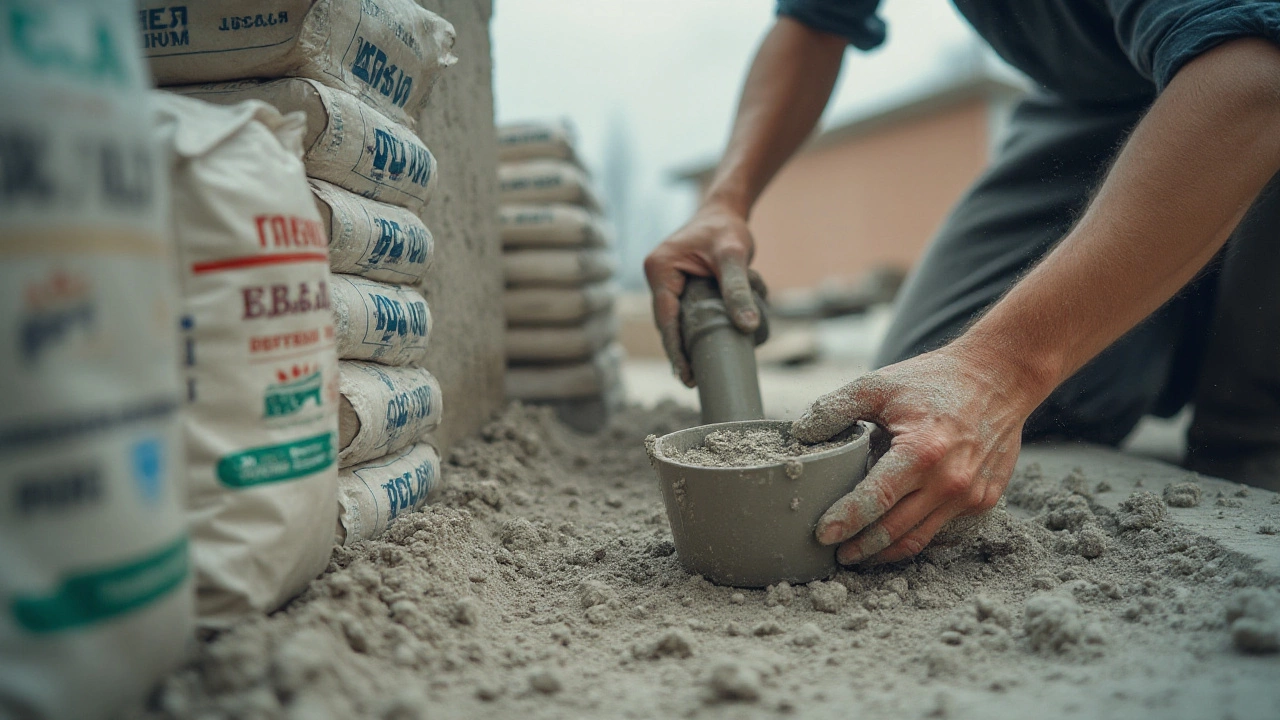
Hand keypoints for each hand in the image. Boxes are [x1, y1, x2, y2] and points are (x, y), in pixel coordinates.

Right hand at [644, 202, 761, 386]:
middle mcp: (659, 277)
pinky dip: (697, 328)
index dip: (675, 348)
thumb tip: (749, 327)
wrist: (726, 210)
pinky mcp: (679, 286)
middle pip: (667, 323)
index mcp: (660, 268)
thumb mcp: (734, 257)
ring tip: (698, 372)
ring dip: (690, 341)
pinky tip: (705, 349)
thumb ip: (739, 289)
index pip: (665, 317)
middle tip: (693, 381)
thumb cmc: (726, 228)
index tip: (685, 374)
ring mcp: (667, 282)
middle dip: (680, 351)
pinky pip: (686, 314)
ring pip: (677, 321)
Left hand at [791, 346, 1039, 563]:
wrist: (999, 378)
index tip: (821, 535)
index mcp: (922, 451)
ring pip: (917, 539)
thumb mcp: (879, 384)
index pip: (876, 498)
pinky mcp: (983, 501)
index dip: (846, 520)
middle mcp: (950, 480)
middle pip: (894, 530)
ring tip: (856, 554)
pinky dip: (912, 536)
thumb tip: (801, 432)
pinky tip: (890, 535)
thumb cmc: (935, 381)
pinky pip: (940, 530)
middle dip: (860, 548)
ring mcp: (970, 495)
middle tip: (833, 553)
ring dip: (883, 552)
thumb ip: (835, 408)